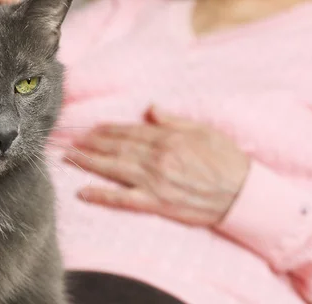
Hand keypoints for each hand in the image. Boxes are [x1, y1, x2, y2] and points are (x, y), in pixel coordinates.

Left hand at [66, 107, 250, 226]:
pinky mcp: (155, 203)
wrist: (243, 195)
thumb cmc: (227, 161)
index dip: (106, 129)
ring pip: (113, 168)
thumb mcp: (203, 130)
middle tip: (69, 139)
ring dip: (87, 161)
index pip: (129, 131)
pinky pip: (122, 199)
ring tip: (68, 156)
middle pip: (115, 147)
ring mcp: (153, 181)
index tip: (90, 127)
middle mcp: (156, 158)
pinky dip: (101, 194)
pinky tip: (82, 191)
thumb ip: (173, 120)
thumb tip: (151, 108)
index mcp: (167, 139)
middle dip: (90, 142)